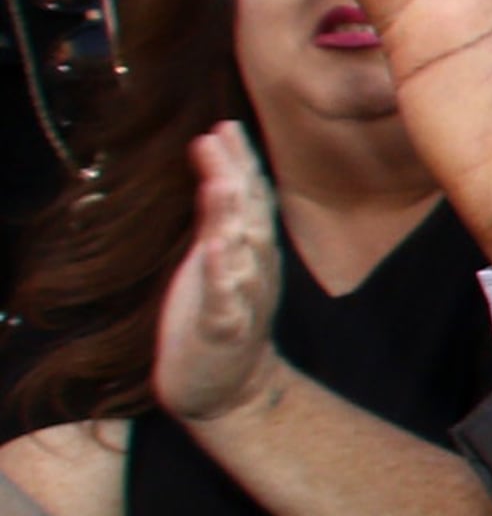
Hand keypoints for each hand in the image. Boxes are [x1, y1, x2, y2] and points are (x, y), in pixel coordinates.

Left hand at [152, 123, 287, 428]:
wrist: (228, 390)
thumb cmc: (219, 315)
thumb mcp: (215, 256)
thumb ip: (217, 210)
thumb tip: (214, 157)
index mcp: (252, 251)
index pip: (250, 198)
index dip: (240, 162)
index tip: (226, 125)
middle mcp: (254, 269)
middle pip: (249, 216)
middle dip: (236, 176)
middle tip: (221, 138)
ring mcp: (243, 300)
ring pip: (243, 254)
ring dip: (233, 218)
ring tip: (221, 185)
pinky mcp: (225, 331)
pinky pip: (227, 301)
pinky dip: (223, 276)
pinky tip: (215, 252)